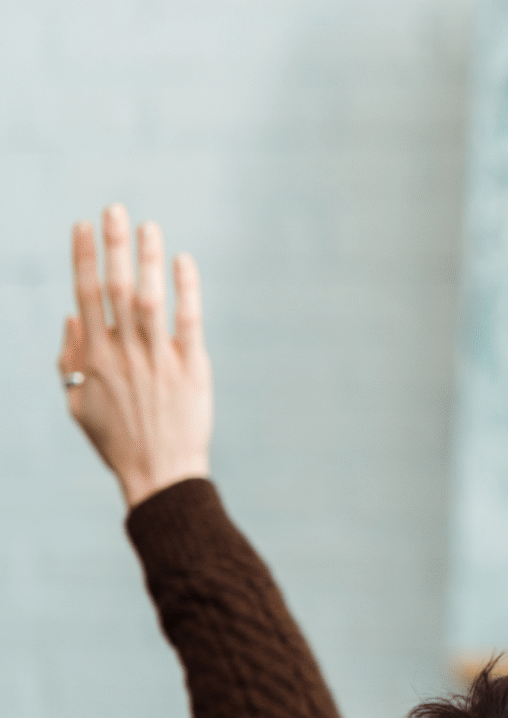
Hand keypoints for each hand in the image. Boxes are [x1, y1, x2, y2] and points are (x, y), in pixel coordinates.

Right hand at [59, 205, 212, 508]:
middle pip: (115, 288)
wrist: (160, 474)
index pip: (85, 296)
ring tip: (148, 226)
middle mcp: (123, 353)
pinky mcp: (191, 368)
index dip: (83, 258)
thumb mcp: (78, 403)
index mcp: (93, 358)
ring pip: (150, 299)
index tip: (82, 226)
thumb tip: (73, 317)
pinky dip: (186, 289)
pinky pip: (189, 321)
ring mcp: (158, 359)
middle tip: (114, 209)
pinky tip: (185, 262)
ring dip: (148, 259)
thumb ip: (71, 359)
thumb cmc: (118, 440)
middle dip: (113, 245)